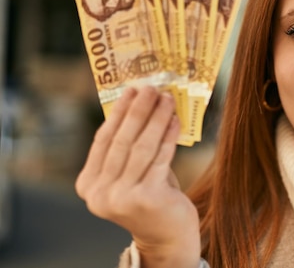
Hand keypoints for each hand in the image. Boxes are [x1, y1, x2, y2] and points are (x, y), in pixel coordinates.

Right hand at [76, 86, 200, 267]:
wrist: (167, 236)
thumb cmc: (150, 197)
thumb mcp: (130, 174)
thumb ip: (129, 147)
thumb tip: (140, 104)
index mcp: (88, 185)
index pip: (103, 140)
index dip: (118, 113)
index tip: (130, 90)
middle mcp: (100, 194)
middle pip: (122, 140)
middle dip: (138, 110)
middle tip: (151, 88)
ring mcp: (122, 198)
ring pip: (142, 147)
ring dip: (156, 118)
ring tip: (167, 98)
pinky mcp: (148, 198)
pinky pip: (160, 158)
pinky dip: (169, 136)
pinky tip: (175, 119)